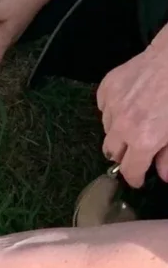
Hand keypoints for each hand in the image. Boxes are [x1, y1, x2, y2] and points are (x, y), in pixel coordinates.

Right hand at [99, 36, 167, 186]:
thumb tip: (162, 175)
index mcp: (143, 140)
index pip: (129, 170)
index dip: (134, 178)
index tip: (138, 180)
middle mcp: (121, 126)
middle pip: (111, 152)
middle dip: (124, 155)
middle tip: (138, 150)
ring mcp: (111, 105)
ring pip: (107, 129)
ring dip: (119, 131)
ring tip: (136, 121)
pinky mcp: (106, 87)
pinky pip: (104, 107)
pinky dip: (114, 110)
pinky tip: (130, 103)